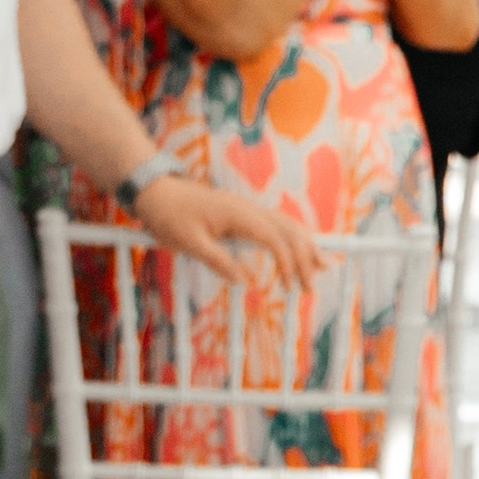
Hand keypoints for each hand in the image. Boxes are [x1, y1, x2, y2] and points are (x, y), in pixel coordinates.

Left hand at [133, 174, 322, 287]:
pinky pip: (276, 224)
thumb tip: (245, 282)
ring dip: (306, 246)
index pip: (275, 238)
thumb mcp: (189, 243)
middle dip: (305, 258)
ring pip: (288, 225)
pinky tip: (301, 250)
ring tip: (322, 267)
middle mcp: (250, 209)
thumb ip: (219, 261)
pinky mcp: (244, 213)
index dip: (287, 262)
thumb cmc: (169, 216)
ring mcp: (248, 209)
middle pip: (289, 230)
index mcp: (239, 215)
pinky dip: (293, 238)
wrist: (156, 190)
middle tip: (310, 288)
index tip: (289, 286)